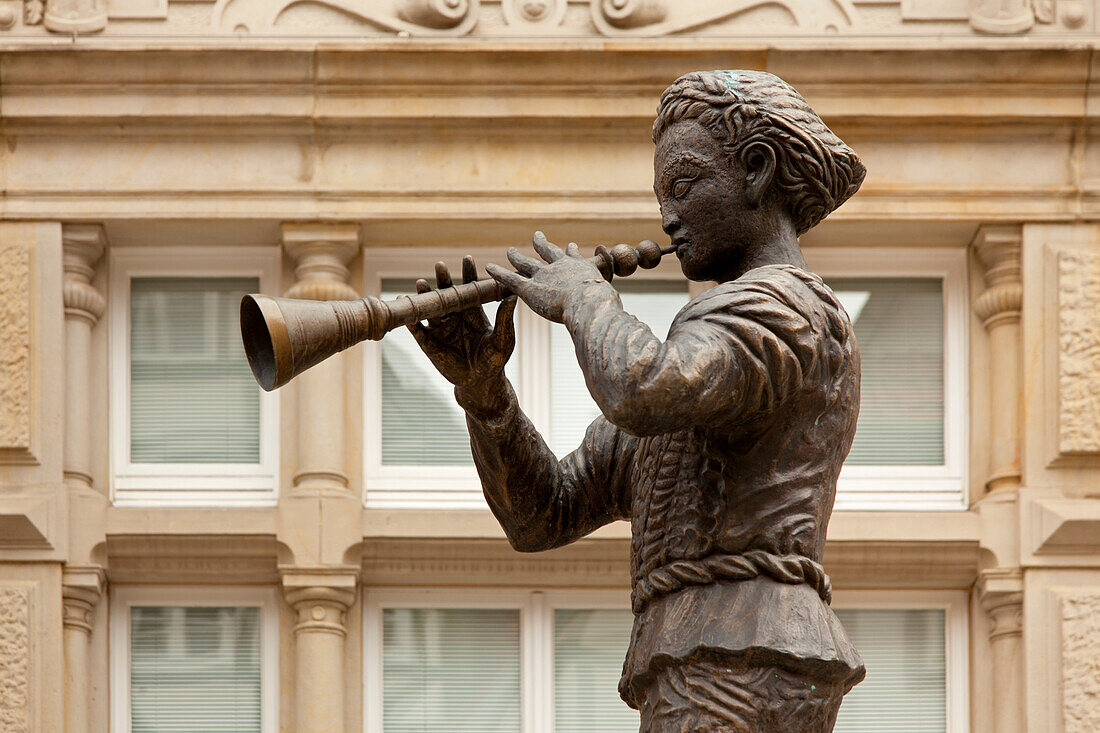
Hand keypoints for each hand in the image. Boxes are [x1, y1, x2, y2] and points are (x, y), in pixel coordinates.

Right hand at [407, 256, 517, 400]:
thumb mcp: (503, 337)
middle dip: (443, 279)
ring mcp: (441, 328)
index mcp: (473, 311)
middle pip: (447, 293)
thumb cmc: (495, 358)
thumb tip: (513, 296)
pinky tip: (405, 308)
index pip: (470, 287)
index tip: (468, 259)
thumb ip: (505, 317)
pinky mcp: (429, 342)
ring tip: (421, 283)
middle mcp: (455, 315)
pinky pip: (417, 329)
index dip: (468, 273)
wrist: (481, 381)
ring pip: (431, 307)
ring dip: (425, 294)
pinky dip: (410, 319)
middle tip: (440, 265)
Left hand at [486, 232, 603, 323]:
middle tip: (537, 236)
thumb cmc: (601, 304)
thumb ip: (605, 308)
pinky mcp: (528, 288)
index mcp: (579, 268)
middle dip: (542, 244)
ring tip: (509, 251)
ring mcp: (543, 276)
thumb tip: (614, 321)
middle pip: (548, 252)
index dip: (571, 252)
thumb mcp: (606, 301)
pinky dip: (499, 273)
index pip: (573, 258)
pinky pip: (510, 278)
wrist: (588, 301)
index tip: (570, 245)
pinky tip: (489, 267)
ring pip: (526, 263)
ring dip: (516, 257)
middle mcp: (560, 267)